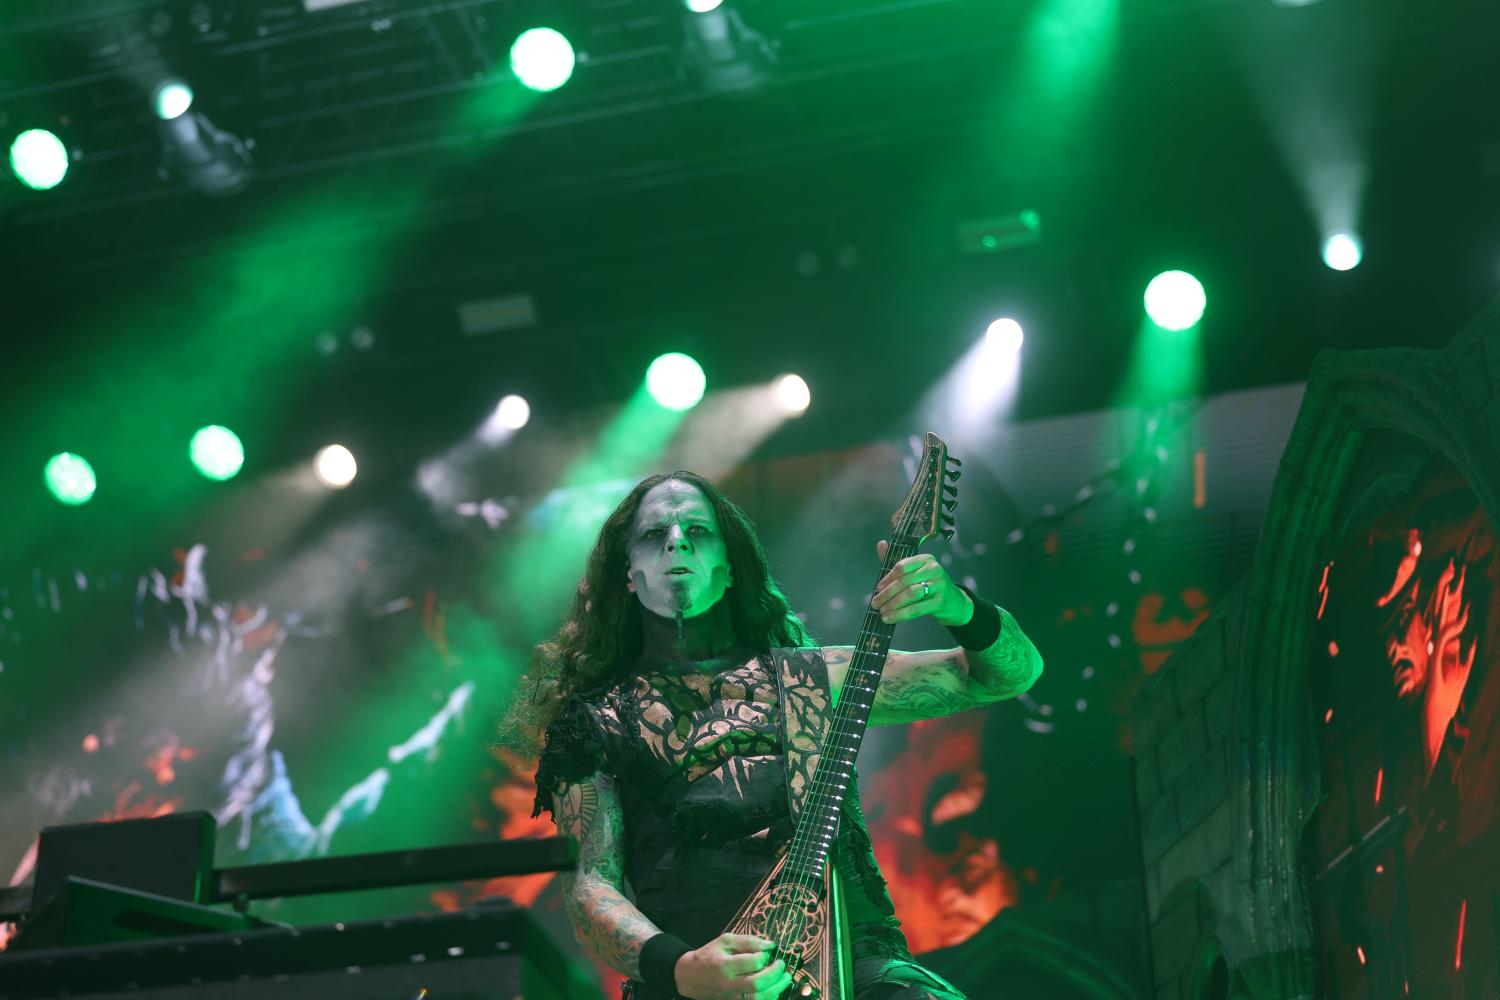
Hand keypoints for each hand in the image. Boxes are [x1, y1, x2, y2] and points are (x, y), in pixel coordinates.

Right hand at [674, 932, 791, 999]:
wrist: (691, 976)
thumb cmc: (709, 955)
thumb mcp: (725, 940)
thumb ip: (747, 941)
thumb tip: (770, 944)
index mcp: (724, 965)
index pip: (751, 963)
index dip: (764, 956)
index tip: (768, 951)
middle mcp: (728, 984)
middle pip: (757, 984)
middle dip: (775, 974)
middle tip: (782, 965)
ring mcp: (731, 997)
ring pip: (758, 998)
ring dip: (777, 988)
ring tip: (785, 978)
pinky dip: (769, 998)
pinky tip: (775, 989)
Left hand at [873, 539, 973, 627]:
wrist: (954, 602)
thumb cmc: (930, 585)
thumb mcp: (915, 572)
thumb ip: (898, 563)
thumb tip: (881, 544)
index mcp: (925, 559)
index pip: (903, 566)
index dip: (888, 578)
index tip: (878, 588)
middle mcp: (934, 569)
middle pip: (905, 581)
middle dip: (887, 593)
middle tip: (875, 603)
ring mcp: (939, 585)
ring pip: (910, 594)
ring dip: (893, 604)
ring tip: (881, 611)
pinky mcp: (940, 602)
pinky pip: (916, 609)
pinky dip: (900, 614)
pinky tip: (890, 618)